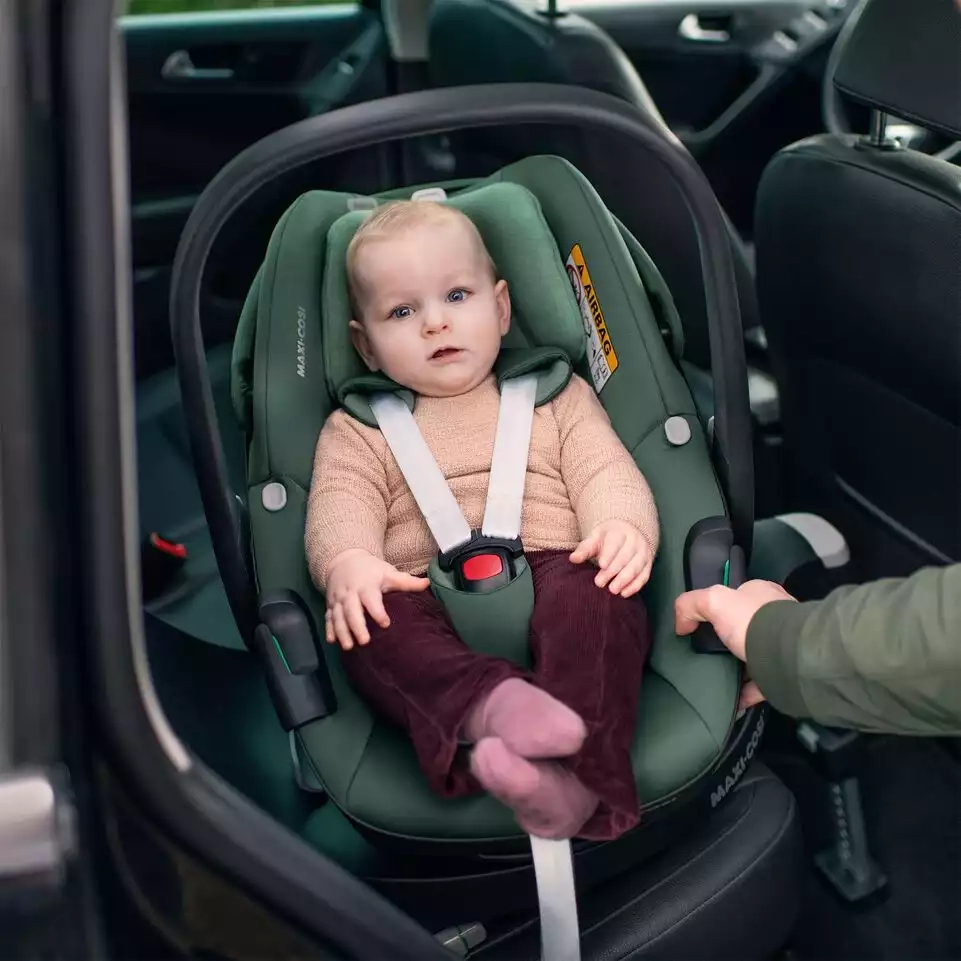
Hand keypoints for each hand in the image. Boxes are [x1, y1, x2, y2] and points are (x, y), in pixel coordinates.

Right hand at [324, 549, 428, 649]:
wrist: (344, 560)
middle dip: (357, 626)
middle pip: (351, 610)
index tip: (385, 623)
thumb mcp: (388, 572)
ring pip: (338, 616)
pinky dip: (329, 629)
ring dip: (342, 631)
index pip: (371, 599)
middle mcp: (350, 593)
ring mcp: (338, 599)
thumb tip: (428, 583)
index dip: (377, 611)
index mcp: (366, 585)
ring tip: (348, 647)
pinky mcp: (330, 604)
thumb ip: (406, 581)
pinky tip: (332, 642)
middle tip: (364, 641)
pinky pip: (328, 618)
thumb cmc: (370, 570)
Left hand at [570, 520, 653, 596]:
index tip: (601, 565)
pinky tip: (624, 594)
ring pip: (636, 567)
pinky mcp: (648, 564)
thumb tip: (573, 559)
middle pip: (625, 556)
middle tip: (599, 583)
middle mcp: (634, 541)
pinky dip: (635, 586)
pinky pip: (644, 576)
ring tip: (612, 590)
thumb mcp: (595, 539)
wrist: (627, 534)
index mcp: (620, 532)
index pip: (615, 543)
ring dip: (624, 580)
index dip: (609, 554)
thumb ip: (585, 549)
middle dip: (612, 571)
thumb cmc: (607, 539)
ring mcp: (643, 552)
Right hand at [674, 579, 796, 709]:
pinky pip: (761, 683)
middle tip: (707, 653)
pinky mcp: (784, 671)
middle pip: (744, 627)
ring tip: (717, 677)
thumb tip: (682, 625)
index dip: (717, 607)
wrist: (787, 655)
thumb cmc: (753, 621)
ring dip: (737, 666)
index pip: (736, 595)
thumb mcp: (713, 600)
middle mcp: (774, 616)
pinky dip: (746, 692)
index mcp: (760, 593)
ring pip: (753, 654)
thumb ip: (691, 604)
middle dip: (728, 640)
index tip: (702, 625)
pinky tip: (732, 700)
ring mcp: (780, 644)